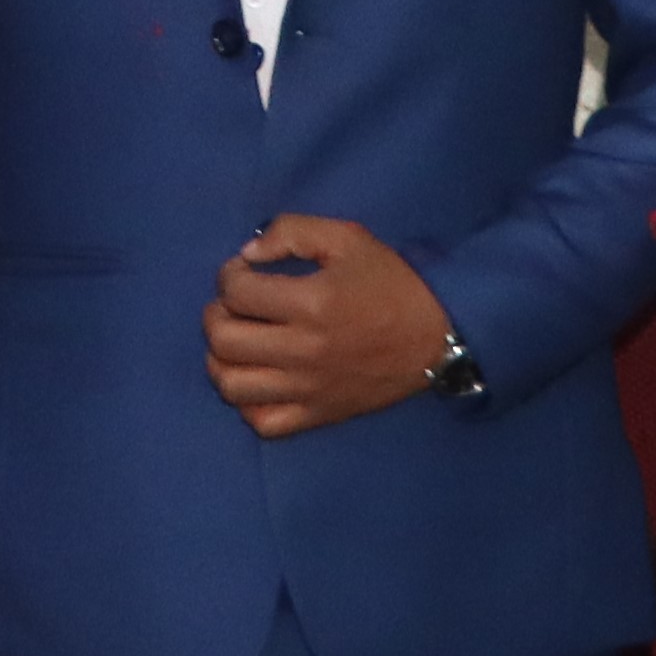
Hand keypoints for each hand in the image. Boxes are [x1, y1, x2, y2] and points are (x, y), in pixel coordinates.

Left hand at [206, 217, 456, 438]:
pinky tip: (258, 379)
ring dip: (221, 360)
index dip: (229, 275)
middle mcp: (305, 351)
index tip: (244, 273)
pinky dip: (248, 403)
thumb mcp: (347, 238)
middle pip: (223, 340)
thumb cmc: (390, 283)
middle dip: (216, 315)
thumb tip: (246, 254)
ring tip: (239, 343)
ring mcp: (310, 389)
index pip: (236, 292)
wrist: (439, 335)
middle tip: (234, 307)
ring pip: (232, 386)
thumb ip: (291, 232)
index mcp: (313, 303)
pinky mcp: (319, 414)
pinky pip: (262, 423)